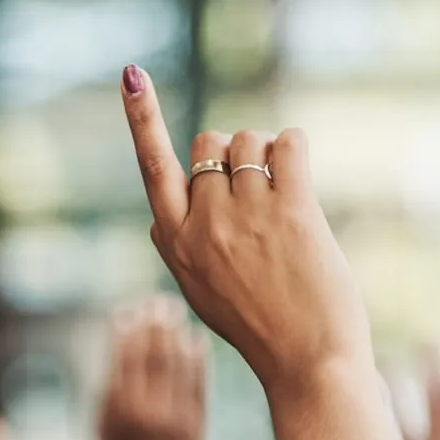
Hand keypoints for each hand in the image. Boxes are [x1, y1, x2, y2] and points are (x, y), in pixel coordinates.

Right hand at [99, 296, 207, 439]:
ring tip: (174, 312)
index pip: (122, 359)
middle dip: (154, 324)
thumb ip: (107, 390)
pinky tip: (194, 339)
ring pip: (176, 364)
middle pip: (151, 355)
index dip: (126, 330)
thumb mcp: (103, 428)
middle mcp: (145, 411)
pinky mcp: (197, 422)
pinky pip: (198, 381)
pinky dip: (197, 357)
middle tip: (156, 302)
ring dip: (175, 334)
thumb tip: (118, 345)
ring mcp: (174, 416)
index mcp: (117, 410)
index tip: (128, 310)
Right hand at [121, 64, 413, 439]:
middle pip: (211, 143)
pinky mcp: (291, 210)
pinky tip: (302, 177)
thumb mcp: (199, 293)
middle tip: (260, 195)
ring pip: (249, 141)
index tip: (132, 75)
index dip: (142, 118)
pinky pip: (289, 143)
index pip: (152, 166)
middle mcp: (202, 223)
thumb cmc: (259, 329)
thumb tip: (162, 214)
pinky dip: (296, 148)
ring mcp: (244, 215)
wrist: (307, 364)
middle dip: (234, 155)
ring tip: (284, 200)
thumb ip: (180, 248)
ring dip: (268, 154)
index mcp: (174, 243)